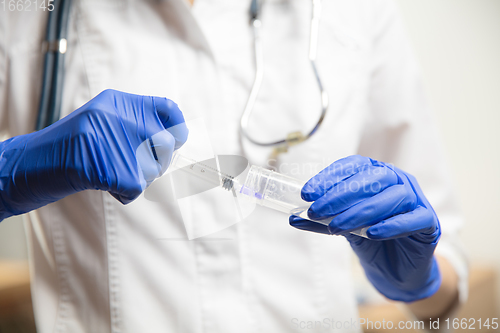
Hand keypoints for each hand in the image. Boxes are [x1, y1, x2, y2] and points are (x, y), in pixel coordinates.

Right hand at [0, 89, 187, 220]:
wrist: (31, 165)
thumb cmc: (69, 146)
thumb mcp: (101, 122)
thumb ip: (133, 122)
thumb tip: (176, 137)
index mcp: (117, 102)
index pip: (168, 108)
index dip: (178, 127)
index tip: (177, 140)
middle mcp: (120, 117)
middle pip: (167, 144)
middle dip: (160, 160)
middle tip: (139, 165)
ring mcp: (117, 142)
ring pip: (155, 169)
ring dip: (139, 178)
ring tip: (112, 172)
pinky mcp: (114, 169)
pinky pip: (138, 189)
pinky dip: (125, 194)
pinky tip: (106, 186)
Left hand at [289, 155, 440, 301]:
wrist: (396, 270)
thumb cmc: (370, 240)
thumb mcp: (342, 227)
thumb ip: (322, 220)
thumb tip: (293, 217)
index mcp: (376, 174)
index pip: (353, 166)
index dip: (330, 177)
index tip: (307, 193)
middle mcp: (398, 181)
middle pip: (373, 178)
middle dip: (340, 194)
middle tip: (316, 211)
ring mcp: (417, 200)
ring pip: (393, 196)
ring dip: (361, 211)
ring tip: (336, 226)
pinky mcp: (430, 223)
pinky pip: (414, 218)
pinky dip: (392, 224)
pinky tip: (372, 233)